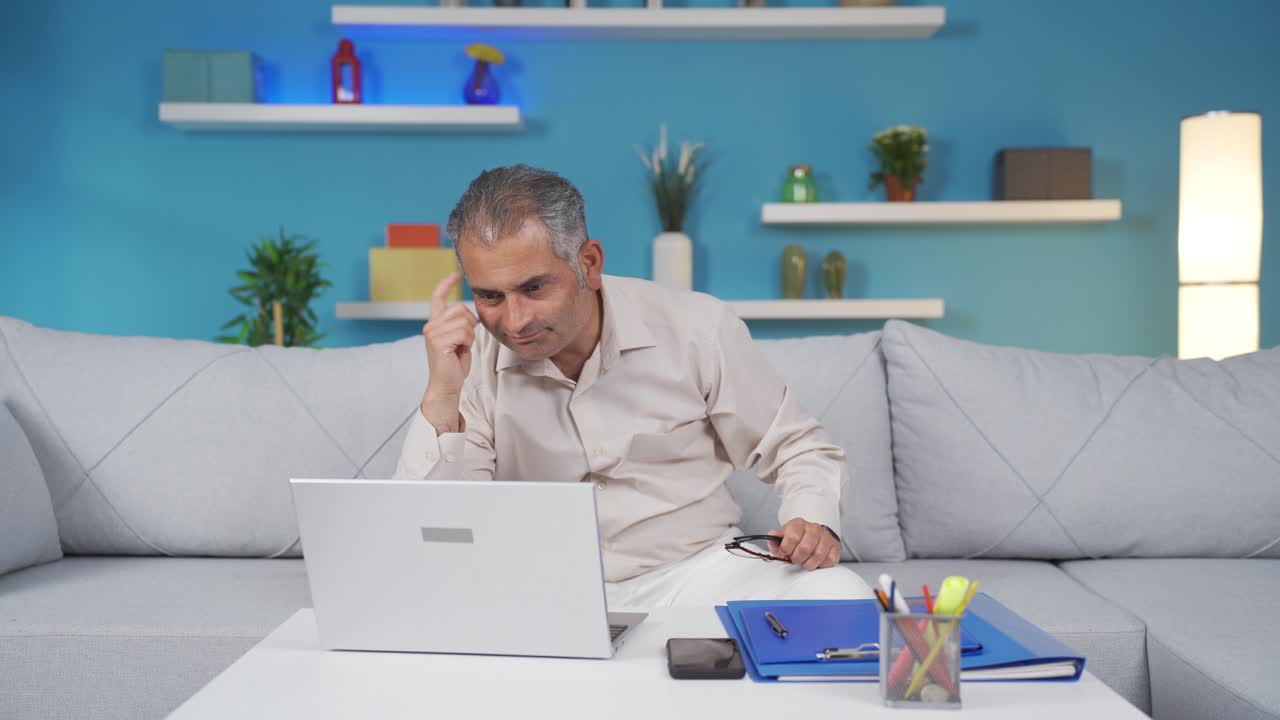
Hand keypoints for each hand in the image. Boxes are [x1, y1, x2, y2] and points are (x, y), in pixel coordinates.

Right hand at [420, 272, 476, 433]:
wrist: (447, 383)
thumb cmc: (454, 363)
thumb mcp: (459, 339)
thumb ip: (460, 324)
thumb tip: (468, 315)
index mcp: (435, 322)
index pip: (438, 297)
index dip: (446, 284)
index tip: (454, 274)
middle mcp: (431, 325)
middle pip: (460, 308)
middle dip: (470, 324)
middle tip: (465, 341)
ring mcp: (432, 332)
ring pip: (464, 321)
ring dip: (469, 335)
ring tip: (461, 347)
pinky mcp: (437, 341)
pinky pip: (463, 332)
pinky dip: (467, 342)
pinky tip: (459, 351)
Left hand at [768, 518, 839, 570]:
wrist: (812, 538)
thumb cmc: (795, 541)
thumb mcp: (782, 539)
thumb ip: (775, 539)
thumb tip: (772, 534)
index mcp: (798, 523)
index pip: (792, 537)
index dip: (786, 550)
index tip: (785, 553)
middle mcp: (814, 528)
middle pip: (805, 548)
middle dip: (797, 558)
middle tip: (795, 560)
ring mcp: (826, 536)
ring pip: (818, 555)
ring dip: (808, 564)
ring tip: (804, 562)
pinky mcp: (835, 546)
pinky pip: (829, 560)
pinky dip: (820, 565)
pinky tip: (815, 562)